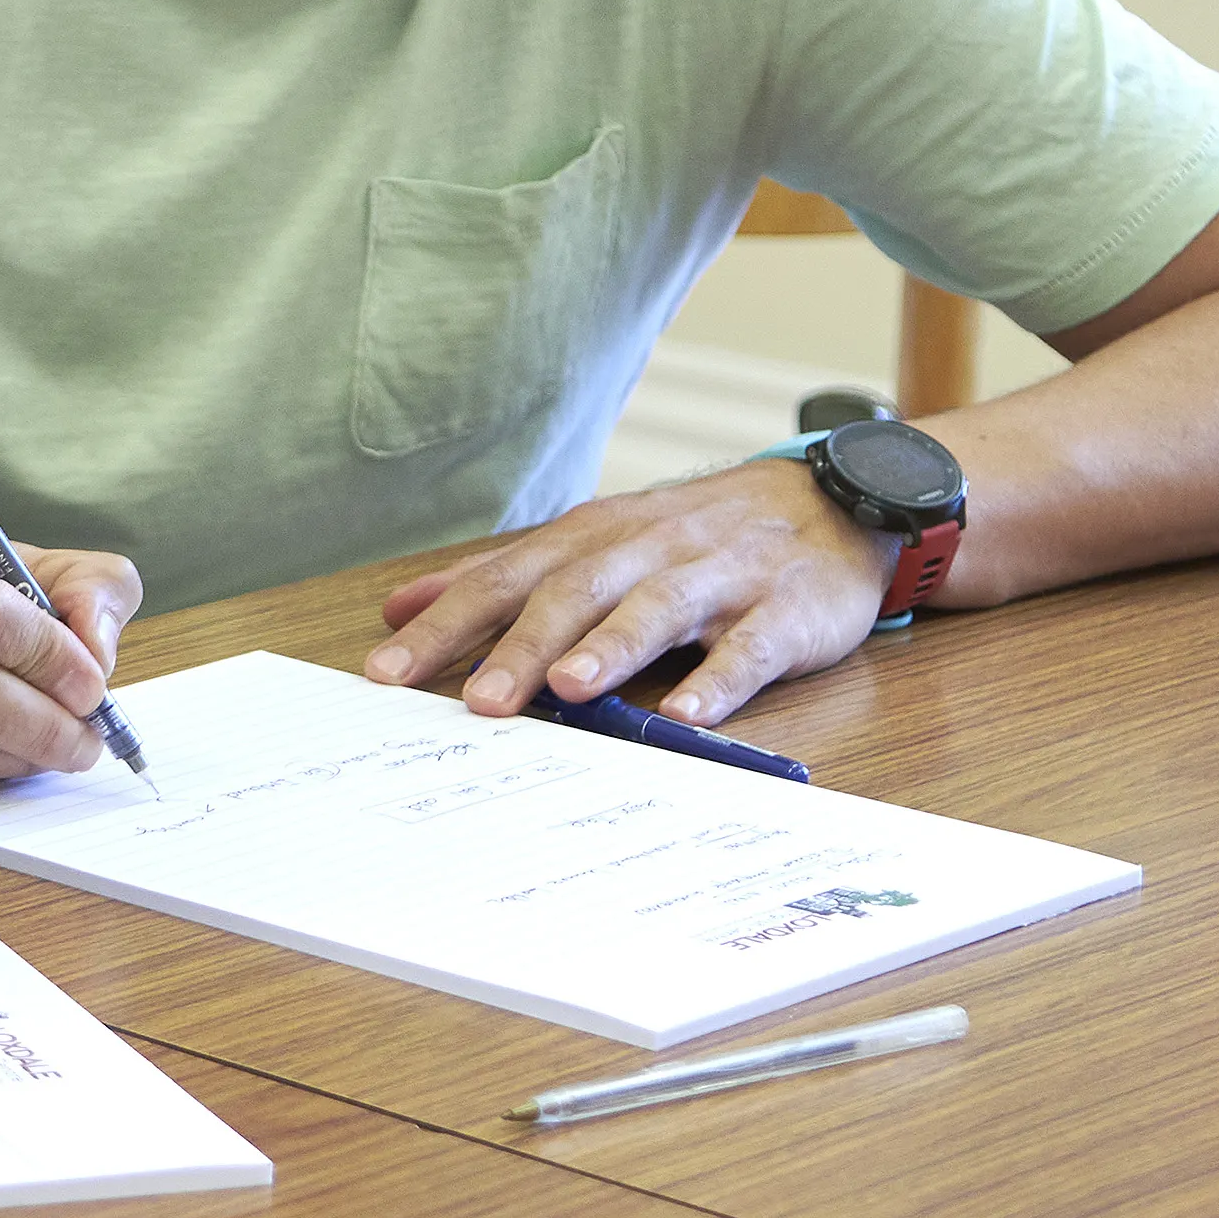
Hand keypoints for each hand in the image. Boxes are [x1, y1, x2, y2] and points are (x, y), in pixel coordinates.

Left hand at [364, 461, 900, 727]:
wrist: (832, 502)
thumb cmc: (693, 538)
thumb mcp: (594, 543)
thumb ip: (503, 577)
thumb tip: (402, 607)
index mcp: (593, 539)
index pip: (504, 579)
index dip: (445, 625)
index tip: (386, 673)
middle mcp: (648, 551)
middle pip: (573, 592)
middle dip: (520, 646)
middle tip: (477, 703)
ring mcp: (719, 577)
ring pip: (657, 609)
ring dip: (611, 648)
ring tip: (571, 691)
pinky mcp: (784, 610)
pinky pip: (748, 647)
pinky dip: (716, 680)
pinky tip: (686, 715)